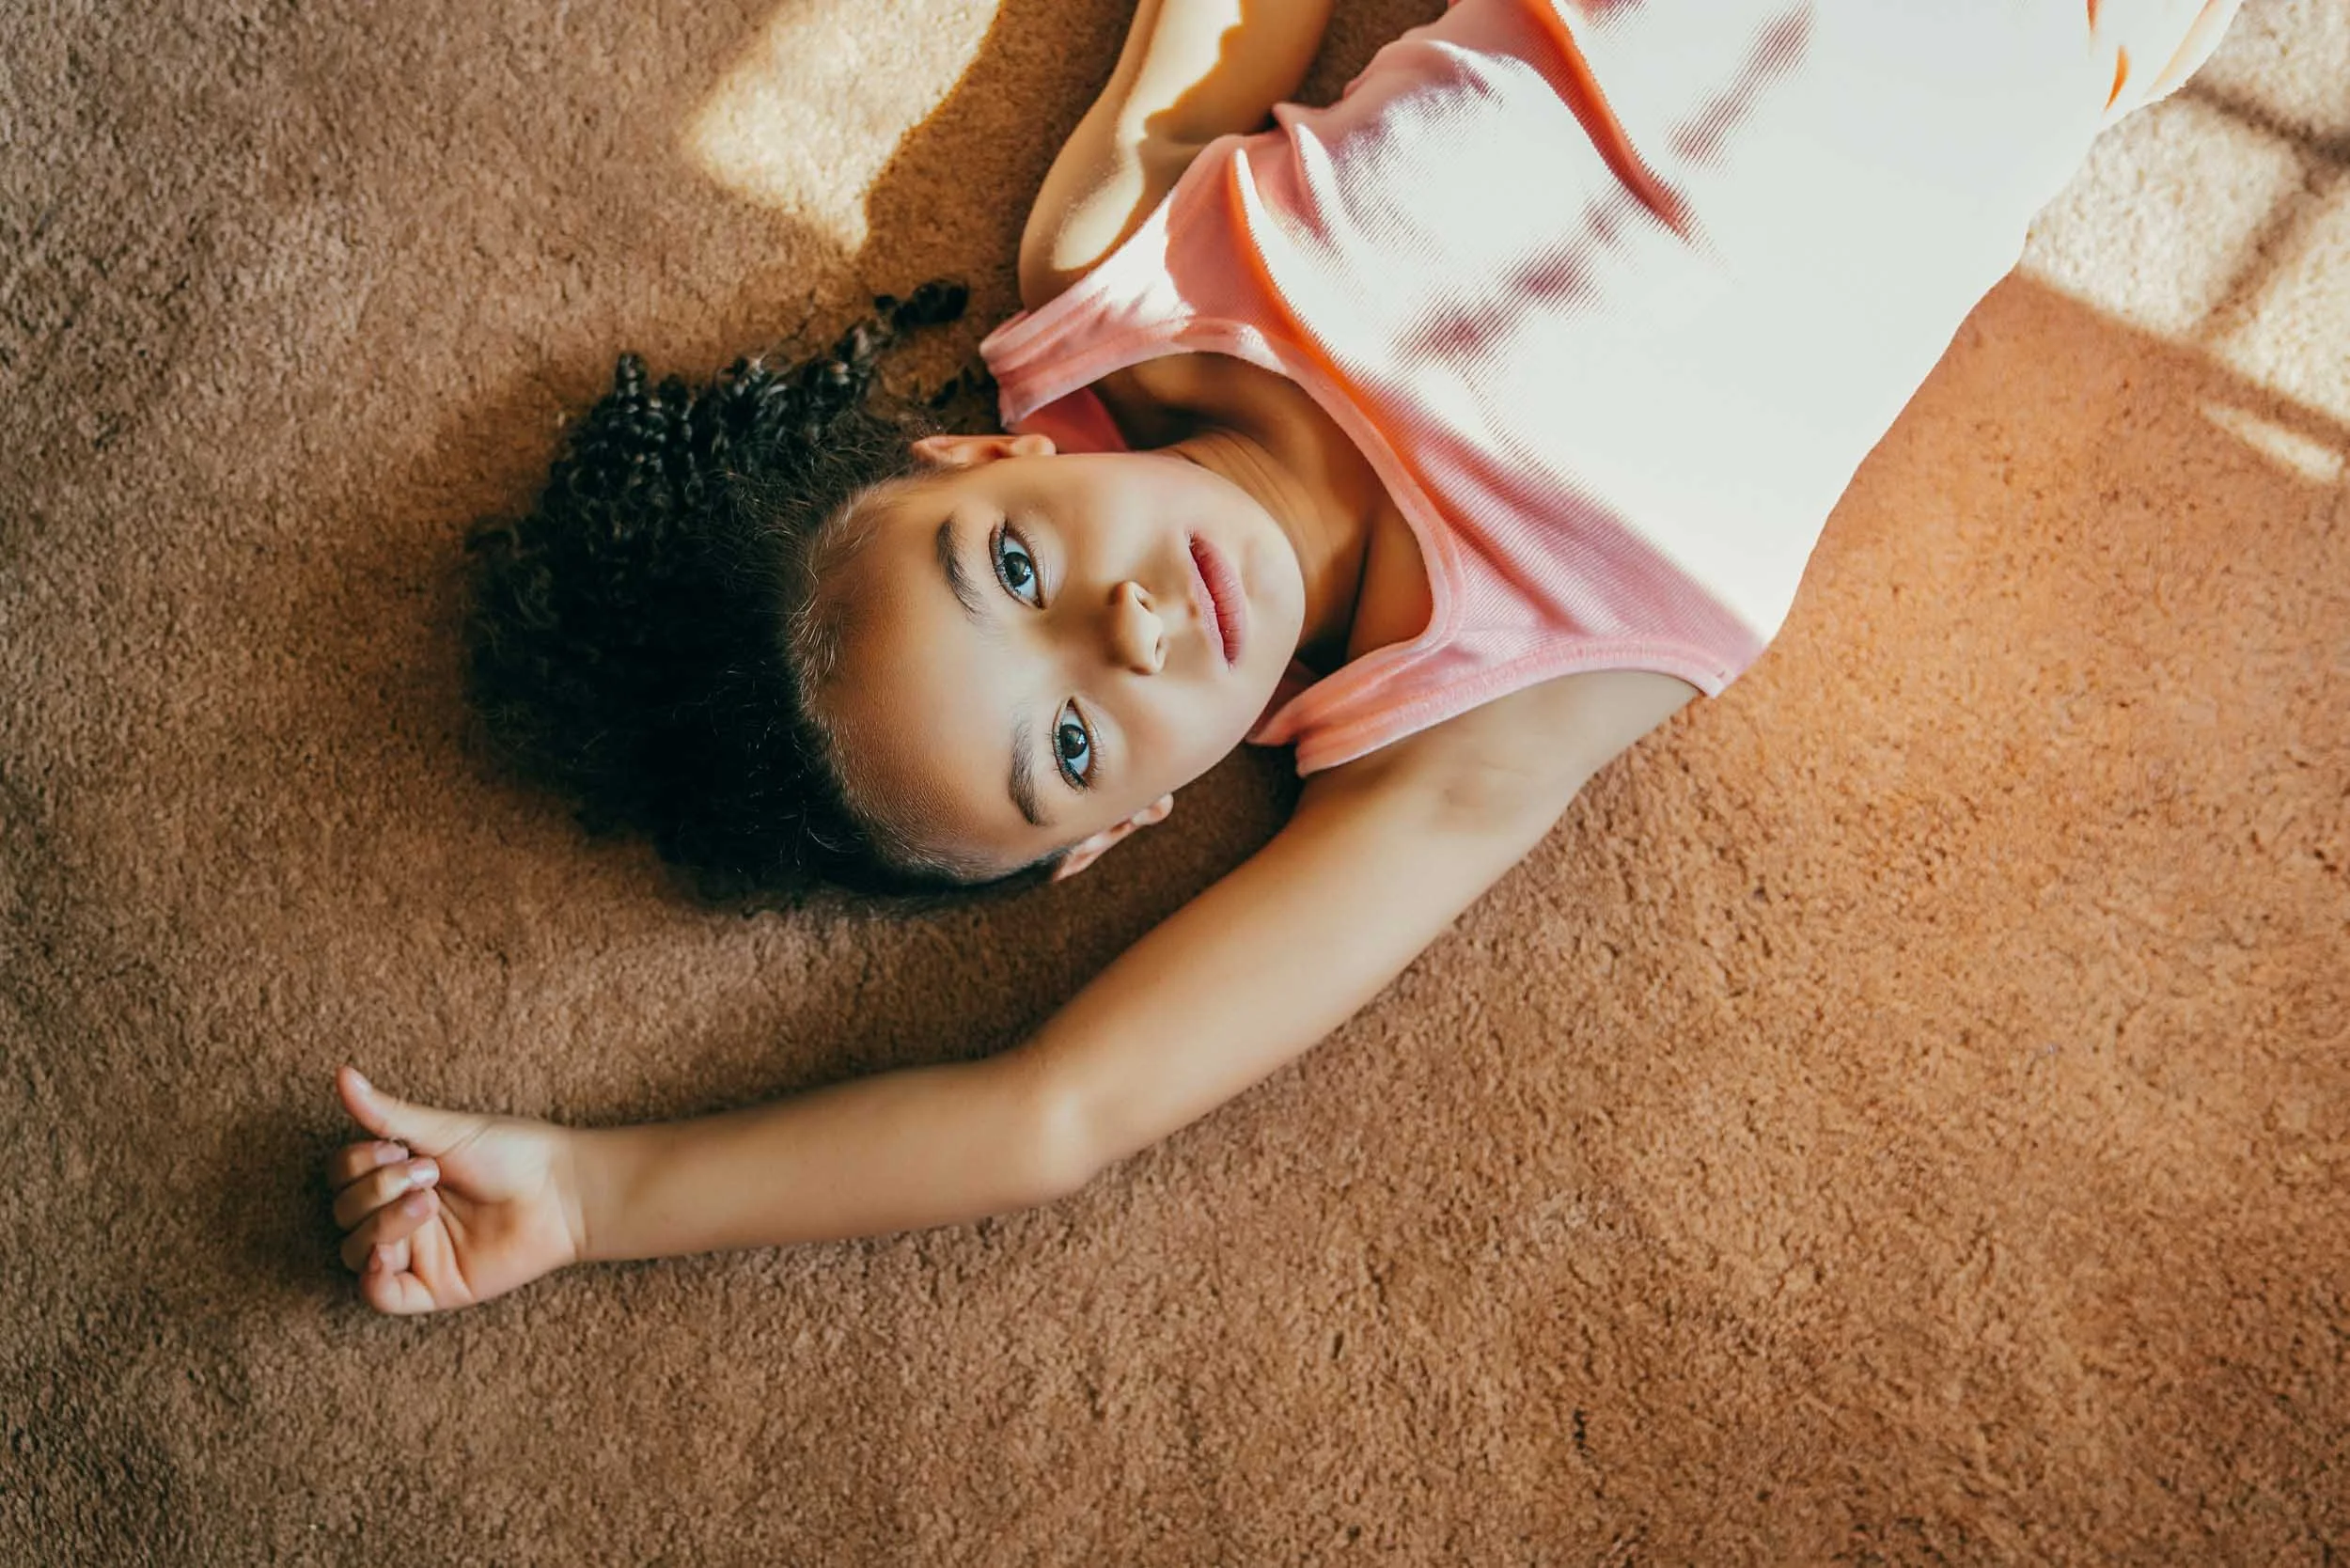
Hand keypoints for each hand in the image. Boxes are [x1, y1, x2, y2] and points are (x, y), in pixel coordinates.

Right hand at [325, 1065, 585, 1315]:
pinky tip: (389, 1252)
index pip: (342, 1175)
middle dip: (376, 1189)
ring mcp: (415, 1252)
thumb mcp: (446, 1129)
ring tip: (427, 1202)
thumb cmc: (513, 1153)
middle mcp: (400, 1214)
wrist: (561, 1191)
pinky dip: (373, 1277)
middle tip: (428, 1173)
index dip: (357, 1163)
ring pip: (354, 1251)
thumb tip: (341, 1073)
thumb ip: (388, 1113)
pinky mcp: (433, 1287)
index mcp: (400, 1175)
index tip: (400, 1148)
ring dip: (381, 1224)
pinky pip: (379, 1295)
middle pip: (343, 1212)